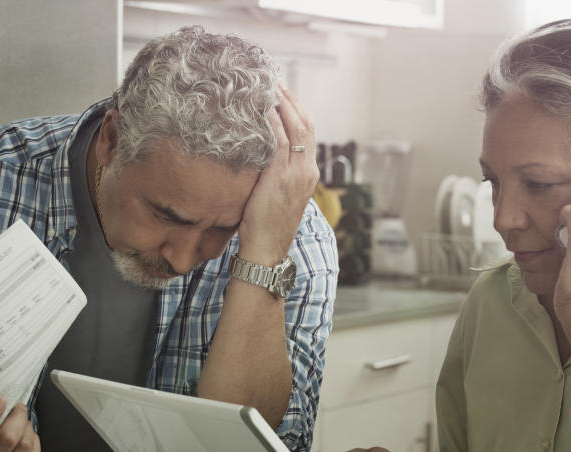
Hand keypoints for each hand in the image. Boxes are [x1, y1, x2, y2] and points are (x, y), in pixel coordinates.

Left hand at [236, 87, 318, 264]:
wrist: (267, 249)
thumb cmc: (267, 227)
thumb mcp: (278, 197)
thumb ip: (277, 175)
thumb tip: (261, 157)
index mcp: (309, 175)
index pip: (309, 134)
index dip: (298, 112)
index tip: (284, 96)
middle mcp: (307, 171)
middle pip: (306, 125)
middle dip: (292, 101)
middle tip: (276, 83)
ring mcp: (297, 173)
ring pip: (296, 128)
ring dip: (283, 105)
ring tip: (269, 88)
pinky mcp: (281, 176)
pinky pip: (280, 141)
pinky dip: (273, 122)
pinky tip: (263, 109)